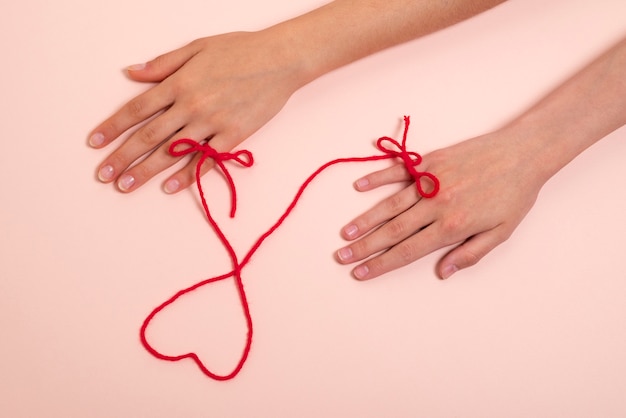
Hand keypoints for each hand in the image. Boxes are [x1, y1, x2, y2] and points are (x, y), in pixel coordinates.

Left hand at [89, 31, 302, 192]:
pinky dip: (187, 174)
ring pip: (172, 151)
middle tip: (103, 175)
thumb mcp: (197, 47)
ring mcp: (213, 122)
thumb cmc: (240, 50)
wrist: (280, 60)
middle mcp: (191, 105)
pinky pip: (206, 159)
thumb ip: (162, 63)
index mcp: (179, 82)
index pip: (137, 109)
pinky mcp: (234, 136)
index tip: (95, 143)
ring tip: (124, 186)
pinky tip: (168, 187)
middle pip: (148, 135)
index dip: (113, 127)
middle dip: (122, 156)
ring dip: (145, 171)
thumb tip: (131, 72)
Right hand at [336, 128, 544, 279]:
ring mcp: (430, 180)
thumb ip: (470, 254)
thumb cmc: (515, 195)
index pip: (408, 251)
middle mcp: (436, 205)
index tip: (361, 273)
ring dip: (365, 220)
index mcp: (452, 226)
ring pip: (390, 205)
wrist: (524, 152)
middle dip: (365, 247)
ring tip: (346, 234)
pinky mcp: (430, 161)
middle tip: (342, 257)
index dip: (382, 264)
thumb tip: (444, 272)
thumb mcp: (501, 232)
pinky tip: (359, 188)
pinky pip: (398, 171)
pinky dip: (377, 179)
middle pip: (393, 231)